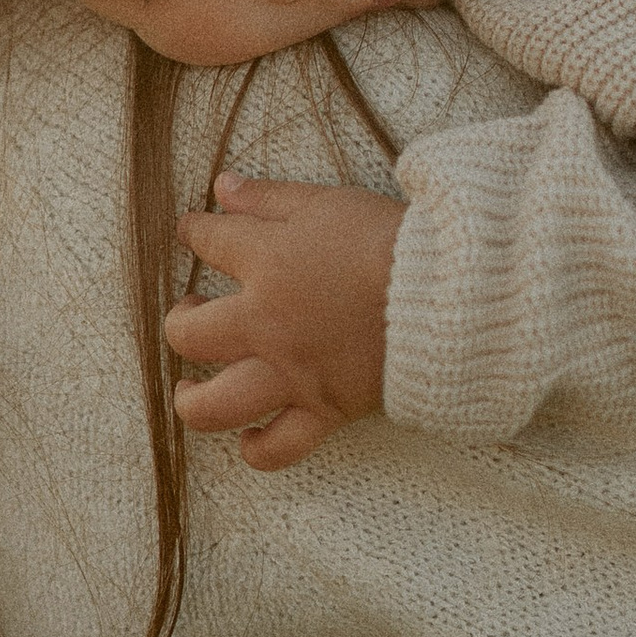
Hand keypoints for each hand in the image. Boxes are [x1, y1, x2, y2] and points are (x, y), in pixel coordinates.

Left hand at [164, 176, 405, 471]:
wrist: (454, 295)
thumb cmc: (393, 242)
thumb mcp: (328, 203)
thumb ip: (269, 198)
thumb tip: (221, 187)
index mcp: (267, 262)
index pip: (208, 242)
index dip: (195, 232)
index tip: (195, 231)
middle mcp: (267, 324)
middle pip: (188, 334)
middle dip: (181, 321)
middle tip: (195, 313)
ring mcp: (292, 374)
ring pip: (212, 406)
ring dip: (192, 398)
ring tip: (193, 386)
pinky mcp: (325, 410)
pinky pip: (277, 448)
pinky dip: (257, 448)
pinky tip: (249, 435)